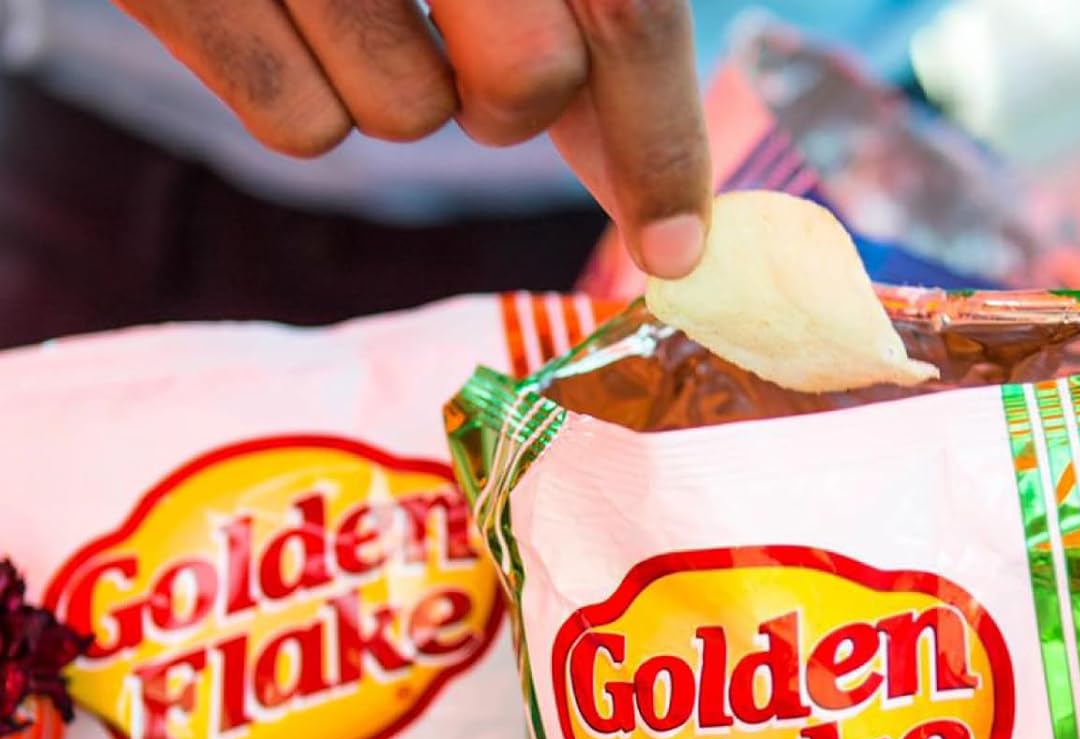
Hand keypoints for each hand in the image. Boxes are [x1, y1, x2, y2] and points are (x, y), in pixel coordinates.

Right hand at [113, 0, 710, 276]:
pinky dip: (305, 95)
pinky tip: (278, 6)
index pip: (628, 5)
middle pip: (529, 77)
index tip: (677, 250)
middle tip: (472, 48)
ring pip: (409, 116)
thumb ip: (599, 26)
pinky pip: (303, 129)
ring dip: (402, 88)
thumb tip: (669, 217)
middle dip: (516, 102)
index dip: (662, 145)